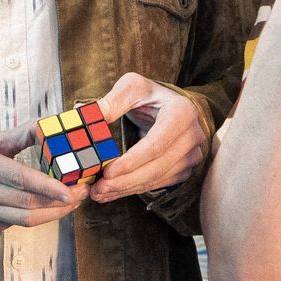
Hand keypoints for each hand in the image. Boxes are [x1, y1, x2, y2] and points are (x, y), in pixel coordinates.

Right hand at [0, 129, 83, 233]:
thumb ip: (21, 134)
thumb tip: (50, 124)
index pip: (18, 177)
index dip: (46, 185)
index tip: (69, 189)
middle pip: (26, 201)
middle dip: (59, 200)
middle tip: (82, 190)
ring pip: (26, 219)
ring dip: (55, 213)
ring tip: (74, 201)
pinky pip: (20, 225)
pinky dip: (42, 218)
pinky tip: (56, 208)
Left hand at [89, 74, 205, 202]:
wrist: (167, 105)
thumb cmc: (149, 95)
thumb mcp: (131, 87)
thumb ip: (112, 102)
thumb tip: (87, 116)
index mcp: (182, 113)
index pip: (156, 145)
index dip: (131, 162)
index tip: (107, 172)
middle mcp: (192, 136)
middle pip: (156, 167)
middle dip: (124, 181)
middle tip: (97, 189)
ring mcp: (191, 154)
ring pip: (157, 179)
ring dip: (126, 189)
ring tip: (99, 192)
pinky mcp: (185, 168)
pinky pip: (159, 183)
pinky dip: (134, 189)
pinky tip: (114, 191)